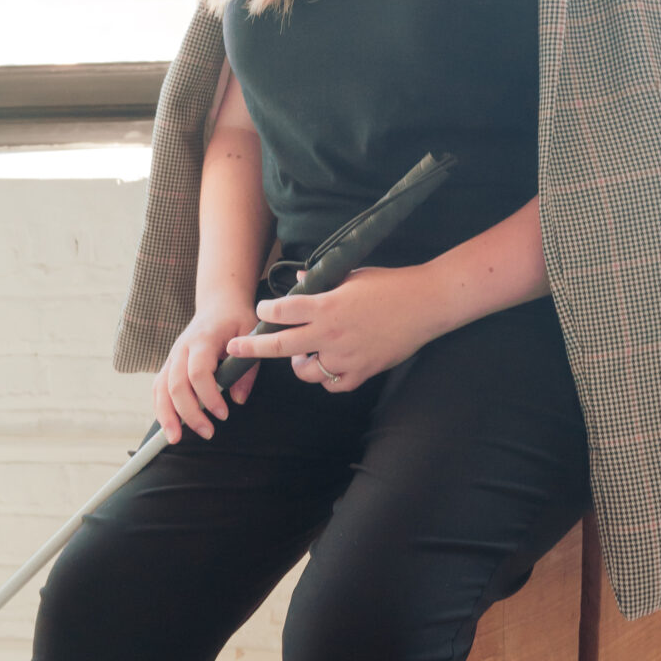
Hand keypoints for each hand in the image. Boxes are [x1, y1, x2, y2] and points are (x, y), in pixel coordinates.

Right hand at [154, 294, 259, 442]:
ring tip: (174, 439)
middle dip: (188, 413)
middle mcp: (181, 348)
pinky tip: (169, 426)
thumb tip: (238, 399)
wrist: (219, 303)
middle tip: (208, 432)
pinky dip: (160, 408)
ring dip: (166, 416)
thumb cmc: (237, 319)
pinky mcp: (169, 365)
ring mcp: (172, 356)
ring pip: (160, 389)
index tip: (224, 414)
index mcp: (202, 339)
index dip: (208, 396)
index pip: (198, 372)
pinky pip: (158, 389)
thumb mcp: (250, 337)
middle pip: (175, 385)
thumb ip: (247, 368)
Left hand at [224, 266, 442, 392]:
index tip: (260, 309)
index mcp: (327, 305)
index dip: (266, 309)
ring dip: (298, 364)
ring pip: (306, 371)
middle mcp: (331, 334)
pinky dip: (326, 378)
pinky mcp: (362, 372)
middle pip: (281, 345)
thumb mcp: (353, 276)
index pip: (283, 310)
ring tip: (302, 355)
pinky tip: (327, 367)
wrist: (425, 304)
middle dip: (253, 347)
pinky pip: (333, 385)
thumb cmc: (390, 286)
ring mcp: (346, 356)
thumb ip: (323, 282)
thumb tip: (302, 277)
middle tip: (234, 349)